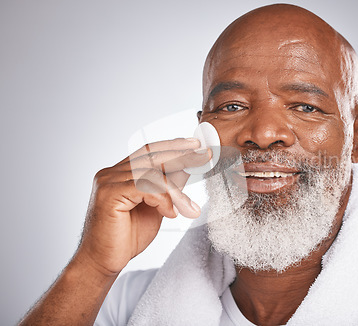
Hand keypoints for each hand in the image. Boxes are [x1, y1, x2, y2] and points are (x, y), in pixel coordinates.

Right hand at [74, 137, 210, 275]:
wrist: (103, 262)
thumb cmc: (127, 237)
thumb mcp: (156, 207)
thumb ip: (166, 188)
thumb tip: (187, 169)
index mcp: (121, 173)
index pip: (149, 151)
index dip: (174, 146)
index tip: (196, 145)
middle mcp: (112, 173)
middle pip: (152, 155)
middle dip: (182, 155)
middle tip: (204, 156)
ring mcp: (108, 181)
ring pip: (152, 173)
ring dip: (176, 191)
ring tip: (188, 208)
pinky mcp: (109, 194)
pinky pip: (144, 187)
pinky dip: (163, 199)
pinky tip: (169, 213)